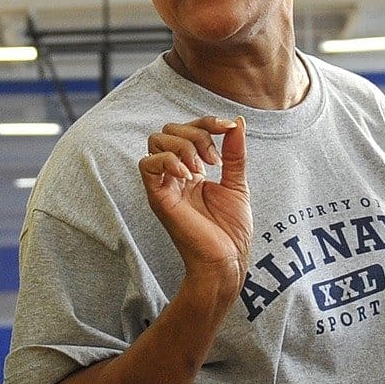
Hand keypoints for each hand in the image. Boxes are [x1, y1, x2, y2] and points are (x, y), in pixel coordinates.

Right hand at [138, 116, 249, 292]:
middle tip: (215, 160)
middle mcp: (173, 175)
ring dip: (184, 146)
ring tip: (203, 169)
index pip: (187, 130)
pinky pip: (147, 165)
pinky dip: (169, 161)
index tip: (229, 127)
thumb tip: (237, 122)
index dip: (207, 122)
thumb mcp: (237, 184)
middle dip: (196, 133)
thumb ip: (235, 154)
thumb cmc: (231, 231)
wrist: (227, 261)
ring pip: (155, 141)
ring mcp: (164, 185)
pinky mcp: (158, 198)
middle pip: (168, 130)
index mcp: (190, 170)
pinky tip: (190, 177)